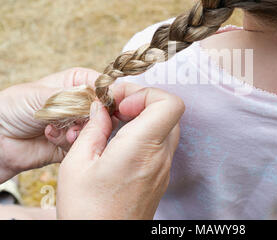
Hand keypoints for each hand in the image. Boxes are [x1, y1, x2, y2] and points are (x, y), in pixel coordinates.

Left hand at [0, 68, 99, 181]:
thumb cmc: (13, 108)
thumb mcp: (45, 95)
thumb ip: (75, 98)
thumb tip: (101, 101)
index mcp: (77, 82)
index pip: (105, 86)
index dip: (110, 95)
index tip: (109, 105)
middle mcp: (82, 103)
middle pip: (106, 109)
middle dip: (97, 117)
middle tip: (82, 121)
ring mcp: (79, 124)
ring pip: (98, 129)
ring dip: (82, 132)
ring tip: (65, 132)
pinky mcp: (75, 144)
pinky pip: (86, 145)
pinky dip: (71, 143)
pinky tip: (53, 137)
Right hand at [56, 83, 183, 219]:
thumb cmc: (87, 212)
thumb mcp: (77, 164)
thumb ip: (93, 129)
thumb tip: (101, 109)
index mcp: (142, 148)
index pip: (170, 103)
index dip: (146, 93)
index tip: (120, 104)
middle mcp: (160, 156)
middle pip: (168, 112)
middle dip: (141, 101)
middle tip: (114, 109)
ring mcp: (164, 168)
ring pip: (166, 127)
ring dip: (143, 118)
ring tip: (114, 125)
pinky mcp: (160, 177)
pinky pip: (161, 144)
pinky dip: (144, 135)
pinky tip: (120, 144)